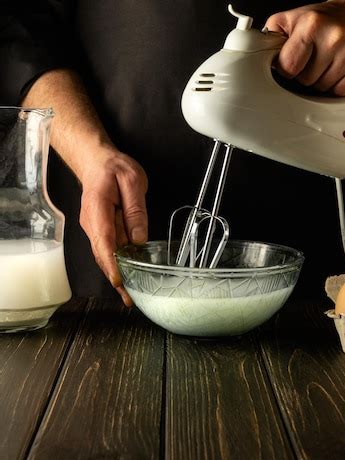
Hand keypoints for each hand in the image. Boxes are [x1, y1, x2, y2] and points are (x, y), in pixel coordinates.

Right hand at [79, 146, 148, 306]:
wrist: (96, 161)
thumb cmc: (114, 168)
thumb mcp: (132, 180)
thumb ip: (136, 210)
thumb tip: (138, 239)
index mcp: (98, 208)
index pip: (104, 240)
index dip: (112, 263)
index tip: (120, 280)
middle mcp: (91, 222)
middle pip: (102, 254)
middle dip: (116, 277)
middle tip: (130, 298)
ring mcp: (93, 227)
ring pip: (104, 254)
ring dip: (116, 273)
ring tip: (130, 294)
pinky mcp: (99, 229)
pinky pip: (107, 248)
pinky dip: (116, 263)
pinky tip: (127, 275)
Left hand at [265, 0, 344, 95]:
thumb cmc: (320, 19)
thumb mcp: (289, 19)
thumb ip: (268, 37)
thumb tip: (254, 56)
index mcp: (311, 24)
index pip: (288, 67)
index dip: (287, 68)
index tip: (291, 60)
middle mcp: (334, 36)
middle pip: (306, 80)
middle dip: (305, 73)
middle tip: (313, 57)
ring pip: (323, 88)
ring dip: (321, 80)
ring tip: (326, 61)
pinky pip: (342, 91)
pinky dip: (338, 85)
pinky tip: (339, 68)